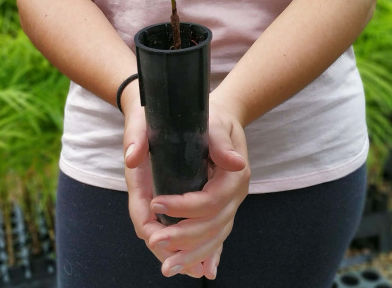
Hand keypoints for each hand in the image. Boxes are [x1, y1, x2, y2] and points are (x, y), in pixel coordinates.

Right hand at [122, 87, 204, 275]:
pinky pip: (182, 225)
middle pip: (155, 231)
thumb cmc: (153, 109)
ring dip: (183, 253)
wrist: (151, 103)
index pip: (142, 214)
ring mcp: (162, 195)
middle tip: (181, 268)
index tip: (161, 241)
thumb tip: (178, 159)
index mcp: (141, 177)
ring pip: (168, 232)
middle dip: (170, 249)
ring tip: (198, 273)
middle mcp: (149, 190)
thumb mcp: (152, 116)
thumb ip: (155, 134)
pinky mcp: (176, 195)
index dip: (155, 229)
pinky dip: (193, 244)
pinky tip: (206, 263)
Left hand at [145, 94, 249, 279]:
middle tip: (156, 242)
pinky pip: (217, 237)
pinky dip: (209, 255)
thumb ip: (220, 142)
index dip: (183, 206)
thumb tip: (234, 162)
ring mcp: (231, 205)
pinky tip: (202, 271)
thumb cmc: (214, 118)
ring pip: (215, 237)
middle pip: (213, 226)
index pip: (209, 201)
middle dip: (183, 238)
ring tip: (168, 268)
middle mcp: (235, 195)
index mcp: (234, 176)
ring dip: (191, 255)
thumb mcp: (215, 123)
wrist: (225, 119)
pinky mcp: (223, 210)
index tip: (156, 202)